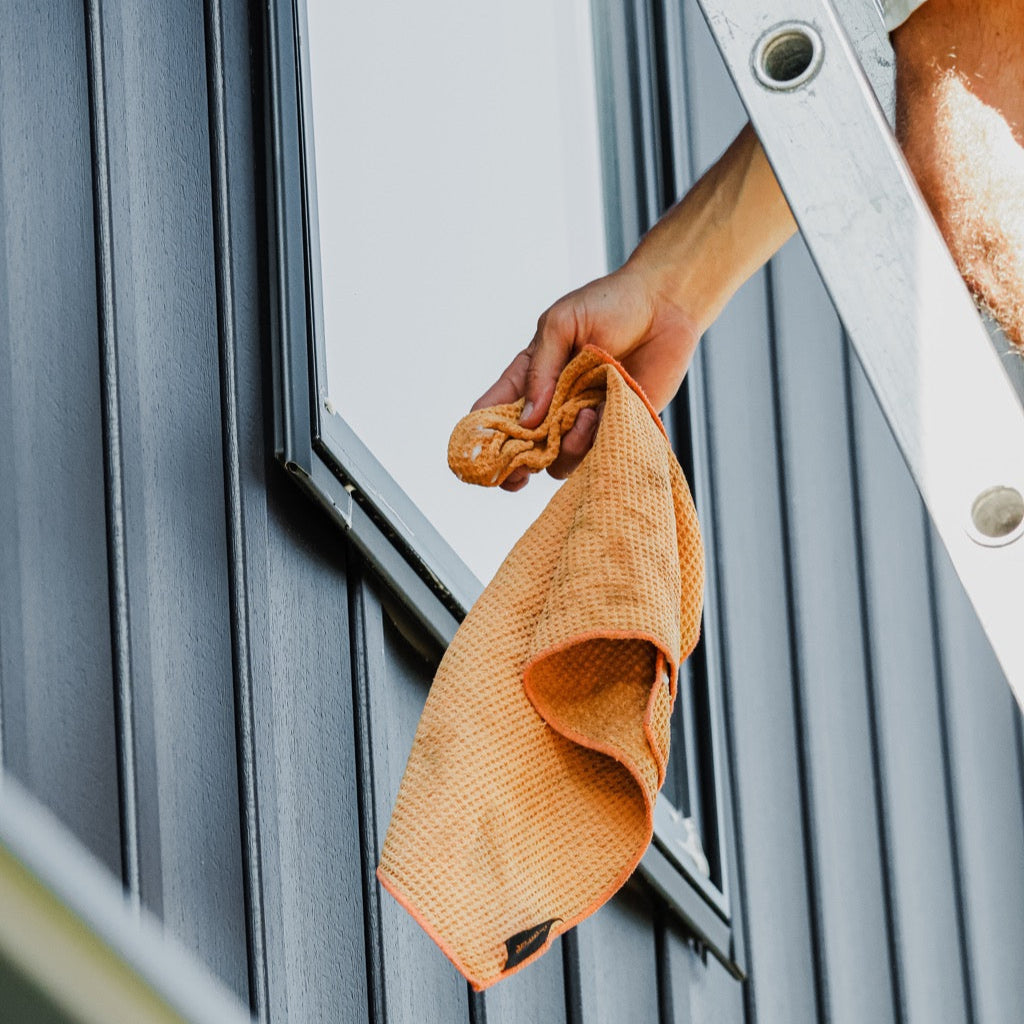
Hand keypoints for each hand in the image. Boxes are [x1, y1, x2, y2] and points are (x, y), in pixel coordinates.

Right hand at [471, 262, 700, 490]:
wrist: (665, 304)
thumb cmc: (610, 304)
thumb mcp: (561, 325)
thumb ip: (540, 371)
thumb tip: (527, 421)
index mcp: (531, 377)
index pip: (494, 412)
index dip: (481, 436)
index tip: (479, 452)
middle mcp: (553, 405)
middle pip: (522, 451)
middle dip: (514, 468)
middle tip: (518, 473)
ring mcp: (582, 420)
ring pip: (558, 460)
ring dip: (564, 447)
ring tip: (582, 414)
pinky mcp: (615, 428)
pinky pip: (595, 454)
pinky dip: (591, 443)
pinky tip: (600, 412)